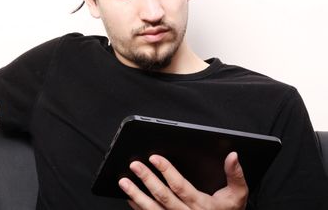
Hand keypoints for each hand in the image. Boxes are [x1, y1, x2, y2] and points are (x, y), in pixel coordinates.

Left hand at [118, 152, 247, 209]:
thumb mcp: (237, 195)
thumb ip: (235, 175)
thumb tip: (233, 155)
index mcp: (202, 206)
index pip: (180, 186)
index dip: (166, 171)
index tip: (154, 158)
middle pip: (163, 196)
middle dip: (147, 179)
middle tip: (134, 165)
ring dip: (136, 194)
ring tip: (123, 181)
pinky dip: (138, 208)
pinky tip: (130, 197)